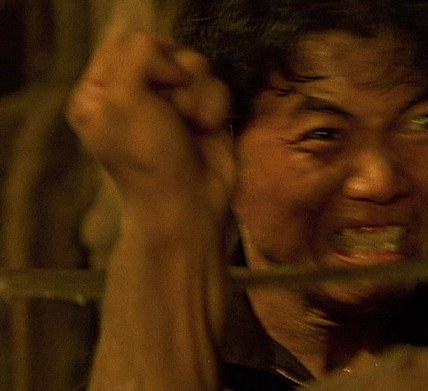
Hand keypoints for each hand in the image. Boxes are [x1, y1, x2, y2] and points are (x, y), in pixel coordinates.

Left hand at [67, 32, 234, 232]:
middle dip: (178, 80)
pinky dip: (215, 108)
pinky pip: (217, 87)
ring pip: (197, 67)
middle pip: (168, 51)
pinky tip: (207, 130)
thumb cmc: (148, 157)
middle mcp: (135, 92)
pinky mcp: (203, 112)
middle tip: (173, 112)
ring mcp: (172, 103)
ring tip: (191, 124)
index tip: (155, 86)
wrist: (188, 202)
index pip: (128, 44)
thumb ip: (138, 55)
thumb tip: (176, 65)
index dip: (150, 58)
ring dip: (198, 97)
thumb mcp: (123, 99)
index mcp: (101, 89)